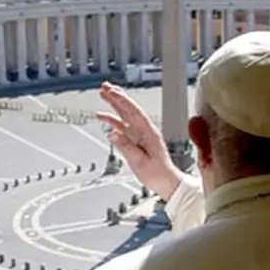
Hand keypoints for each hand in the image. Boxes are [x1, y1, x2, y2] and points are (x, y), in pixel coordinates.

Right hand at [95, 82, 181, 199]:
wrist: (166, 182)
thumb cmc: (158, 174)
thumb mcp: (141, 163)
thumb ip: (126, 147)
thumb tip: (113, 133)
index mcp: (148, 132)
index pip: (133, 111)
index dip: (122, 100)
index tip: (112, 91)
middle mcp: (144, 131)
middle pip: (129, 109)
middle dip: (117, 96)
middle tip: (105, 87)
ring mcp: (139, 135)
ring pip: (125, 115)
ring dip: (114, 105)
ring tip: (103, 95)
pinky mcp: (135, 141)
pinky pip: (122, 127)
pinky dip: (113, 121)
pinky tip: (105, 118)